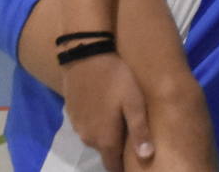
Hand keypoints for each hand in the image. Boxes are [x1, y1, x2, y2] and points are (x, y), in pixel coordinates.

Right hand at [62, 53, 153, 171]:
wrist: (85, 57)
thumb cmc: (115, 79)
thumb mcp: (134, 102)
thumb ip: (139, 130)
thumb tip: (146, 157)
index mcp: (105, 139)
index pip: (113, 166)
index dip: (123, 167)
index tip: (134, 164)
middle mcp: (89, 139)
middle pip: (106, 151)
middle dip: (117, 150)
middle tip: (132, 139)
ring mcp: (78, 127)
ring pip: (96, 139)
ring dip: (106, 135)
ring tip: (121, 125)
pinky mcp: (72, 115)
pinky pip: (88, 127)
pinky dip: (97, 124)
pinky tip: (106, 111)